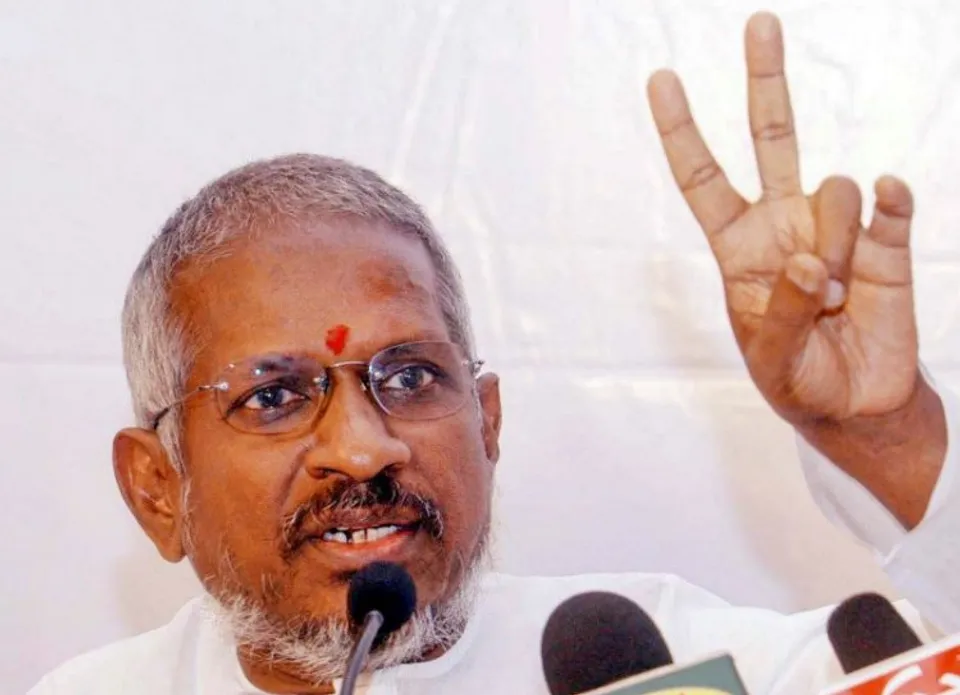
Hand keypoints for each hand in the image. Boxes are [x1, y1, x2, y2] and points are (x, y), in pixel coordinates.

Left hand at [647, 11, 918, 425]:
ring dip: (836, 247)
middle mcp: (783, 225)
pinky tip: (891, 203)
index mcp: (740, 248)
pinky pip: (890, 206)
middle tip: (760, 24)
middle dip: (766, 82)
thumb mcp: (772, 358)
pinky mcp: (887, 244)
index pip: (703, 179)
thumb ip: (783, 309)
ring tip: (835, 301)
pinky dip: (891, 206)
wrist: (858, 406)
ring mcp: (836, 229)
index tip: (661, 79)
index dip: (682, 130)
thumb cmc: (798, 380)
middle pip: (772, 139)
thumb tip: (808, 256)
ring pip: (834, 190)